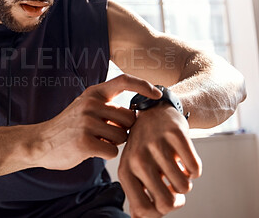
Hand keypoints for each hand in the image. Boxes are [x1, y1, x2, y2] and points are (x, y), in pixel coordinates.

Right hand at [33, 74, 161, 169]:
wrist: (39, 142)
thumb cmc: (68, 127)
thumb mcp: (85, 108)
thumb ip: (107, 107)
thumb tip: (137, 113)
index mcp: (93, 93)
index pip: (124, 80)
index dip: (144, 85)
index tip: (157, 94)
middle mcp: (91, 104)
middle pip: (129, 118)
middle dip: (123, 129)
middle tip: (105, 133)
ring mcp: (87, 122)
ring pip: (122, 136)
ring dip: (113, 143)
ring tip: (95, 140)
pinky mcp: (84, 142)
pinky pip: (112, 151)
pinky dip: (104, 154)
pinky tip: (89, 150)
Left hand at [118, 103, 201, 217]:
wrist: (155, 112)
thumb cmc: (145, 147)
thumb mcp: (134, 169)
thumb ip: (137, 194)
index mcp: (125, 171)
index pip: (143, 211)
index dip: (159, 211)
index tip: (163, 199)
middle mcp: (137, 158)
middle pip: (167, 203)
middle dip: (177, 201)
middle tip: (174, 187)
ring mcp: (156, 146)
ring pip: (184, 187)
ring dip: (185, 181)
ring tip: (176, 168)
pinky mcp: (175, 134)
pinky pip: (195, 169)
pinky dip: (194, 169)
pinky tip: (183, 157)